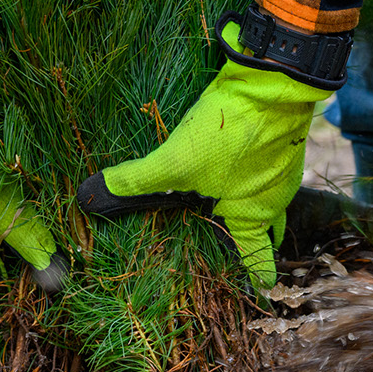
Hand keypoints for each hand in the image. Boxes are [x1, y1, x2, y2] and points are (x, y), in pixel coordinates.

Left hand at [76, 40, 330, 289]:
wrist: (272, 83)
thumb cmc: (230, 135)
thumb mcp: (175, 161)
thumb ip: (137, 181)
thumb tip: (89, 197)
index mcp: (252, 214)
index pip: (257, 254)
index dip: (257, 272)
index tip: (262, 287)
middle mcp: (273, 195)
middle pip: (267, 225)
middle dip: (257, 235)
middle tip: (247, 243)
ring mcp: (283, 165)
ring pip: (270, 193)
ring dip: (255, 199)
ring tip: (237, 200)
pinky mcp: (282, 137)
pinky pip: (270, 163)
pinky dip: (257, 168)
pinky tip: (240, 157)